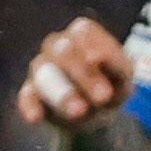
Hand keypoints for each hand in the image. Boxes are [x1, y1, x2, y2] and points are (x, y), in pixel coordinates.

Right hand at [19, 17, 134, 128]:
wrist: (97, 116)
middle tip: (103, 97)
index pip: (84, 32)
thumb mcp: (123, 78)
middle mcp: (57, 45)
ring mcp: (41, 68)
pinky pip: (27, 96)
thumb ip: (116, 65)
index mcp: (82, 35)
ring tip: (79, 111)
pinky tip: (35, 117)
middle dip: (84, 74)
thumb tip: (97, 58)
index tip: (103, 63)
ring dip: (62, 92)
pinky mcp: (30, 92)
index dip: (96, 48)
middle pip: (63, 51)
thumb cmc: (111, 87)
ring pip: (44, 72)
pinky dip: (30, 106)